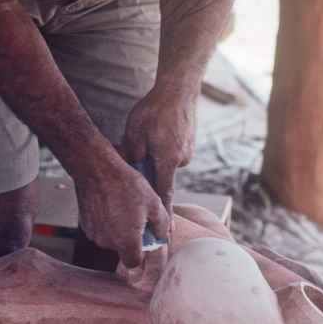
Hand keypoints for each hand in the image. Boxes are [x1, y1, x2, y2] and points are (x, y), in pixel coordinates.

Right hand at [75, 156, 169, 268]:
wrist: (97, 169)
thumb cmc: (125, 185)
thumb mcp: (153, 202)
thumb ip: (161, 225)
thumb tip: (163, 235)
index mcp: (126, 241)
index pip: (134, 263)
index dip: (141, 255)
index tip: (145, 241)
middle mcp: (107, 242)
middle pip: (122, 250)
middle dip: (130, 238)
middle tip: (137, 218)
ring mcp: (94, 234)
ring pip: (111, 239)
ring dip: (118, 229)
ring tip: (123, 207)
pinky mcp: (85, 225)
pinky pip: (100, 230)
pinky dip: (106, 222)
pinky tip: (111, 204)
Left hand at [123, 86, 197, 213]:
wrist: (178, 89)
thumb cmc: (154, 110)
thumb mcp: (134, 133)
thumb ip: (133, 156)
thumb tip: (132, 170)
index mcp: (167, 161)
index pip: (164, 195)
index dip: (163, 215)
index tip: (167, 234)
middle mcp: (181, 159)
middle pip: (161, 175)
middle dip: (149, 171)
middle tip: (139, 154)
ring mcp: (188, 150)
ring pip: (166, 162)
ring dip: (155, 156)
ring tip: (149, 135)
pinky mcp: (189, 142)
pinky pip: (172, 152)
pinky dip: (164, 147)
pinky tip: (158, 132)